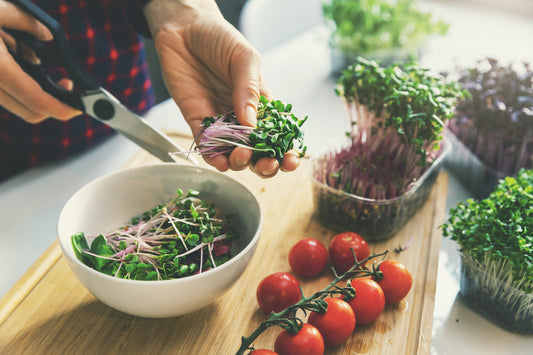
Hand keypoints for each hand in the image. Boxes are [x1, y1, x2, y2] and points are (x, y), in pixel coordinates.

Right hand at [0, 0, 78, 122]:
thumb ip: (26, 22)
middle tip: (66, 84)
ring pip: (17, 103)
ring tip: (29, 54)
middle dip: (54, 103)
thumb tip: (47, 36)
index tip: (80, 107)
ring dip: (34, 89)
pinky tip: (11, 53)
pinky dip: (17, 81)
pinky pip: (4, 92)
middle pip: (31, 112)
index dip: (63, 108)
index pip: (38, 101)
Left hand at [144, 0, 299, 177]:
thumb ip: (249, 89)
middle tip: (267, 165)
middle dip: (265, 164)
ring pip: (233, 153)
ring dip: (240, 162)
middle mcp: (242, 116)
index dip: (286, 150)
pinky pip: (206, 146)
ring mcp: (220, 121)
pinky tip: (220, 161)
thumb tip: (252, 122)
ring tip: (241, 156)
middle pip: (258, 151)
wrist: (183, 28)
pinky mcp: (197, 121)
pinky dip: (213, 157)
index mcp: (261, 102)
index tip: (290, 161)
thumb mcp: (244, 58)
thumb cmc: (219, 38)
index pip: (278, 133)